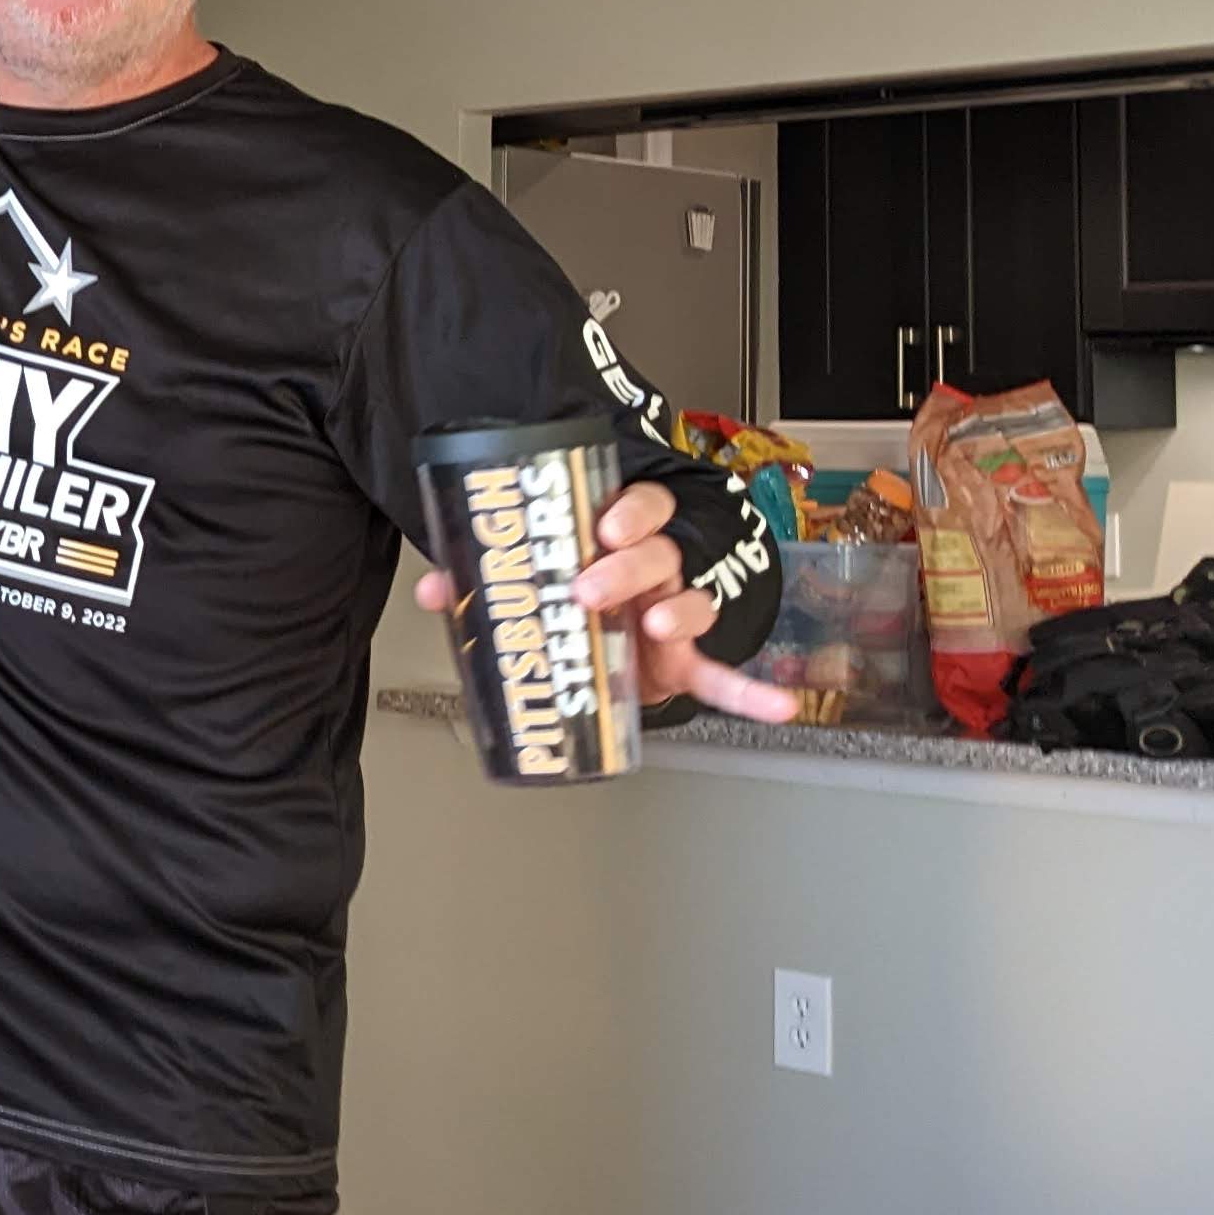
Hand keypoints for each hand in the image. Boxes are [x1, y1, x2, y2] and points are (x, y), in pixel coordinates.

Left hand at [412, 477, 796, 724]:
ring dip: (676, 612)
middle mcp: (656, 570)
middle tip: (589, 586)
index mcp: (621, 538)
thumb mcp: (526, 576)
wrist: (599, 630)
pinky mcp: (682, 663)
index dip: (629, 512)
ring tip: (653, 624)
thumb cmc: (569, 587)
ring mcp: (673, 615)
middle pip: (658, 555)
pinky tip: (778, 707)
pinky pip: (723, 677)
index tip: (605, 524)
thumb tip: (435, 589)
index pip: (641, 507)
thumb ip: (483, 579)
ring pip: (689, 603)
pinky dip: (750, 694)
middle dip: (627, 568)